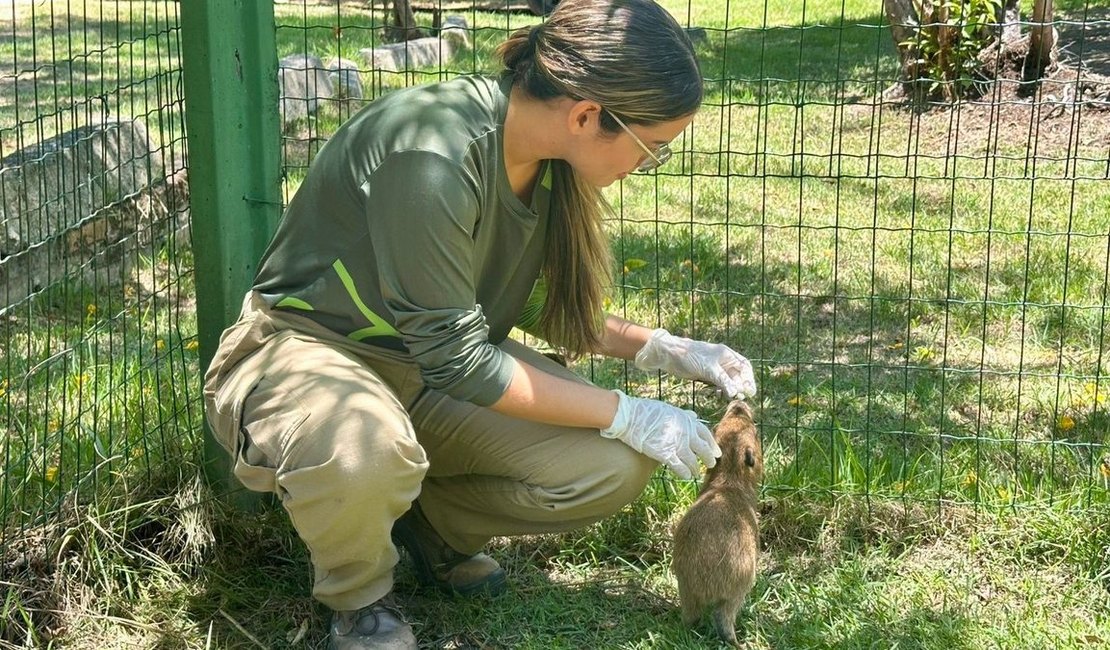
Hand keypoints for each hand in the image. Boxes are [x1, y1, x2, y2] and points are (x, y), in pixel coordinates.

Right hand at [600, 390, 720, 479]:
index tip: (716, 452)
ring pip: (692, 461)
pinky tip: (686, 476)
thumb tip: (694, 416)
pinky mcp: (666, 455)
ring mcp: (677, 444)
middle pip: (703, 450)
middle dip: (708, 459)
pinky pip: (680, 467)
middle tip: (711, 465)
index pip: (706, 434)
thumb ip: (684, 416)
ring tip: (695, 473)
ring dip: (695, 469)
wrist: (631, 416)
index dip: (712, 445)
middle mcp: (686, 433)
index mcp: (688, 420)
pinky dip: (684, 473)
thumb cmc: (647, 411)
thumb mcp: (670, 409)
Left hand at [634, 328, 756, 398]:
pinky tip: (718, 394)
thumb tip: (736, 393)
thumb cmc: (690, 356)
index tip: (749, 391)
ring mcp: (714, 368)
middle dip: (740, 386)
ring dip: (731, 389)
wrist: (670, 355)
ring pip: (728, 380)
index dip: (749, 378)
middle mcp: (722, 360)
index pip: (744, 366)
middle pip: (737, 375)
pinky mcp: (706, 374)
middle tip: (740, 398)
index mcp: (726, 354)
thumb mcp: (709, 369)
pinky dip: (721, 389)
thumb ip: (723, 381)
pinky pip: (719, 383)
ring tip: (729, 398)